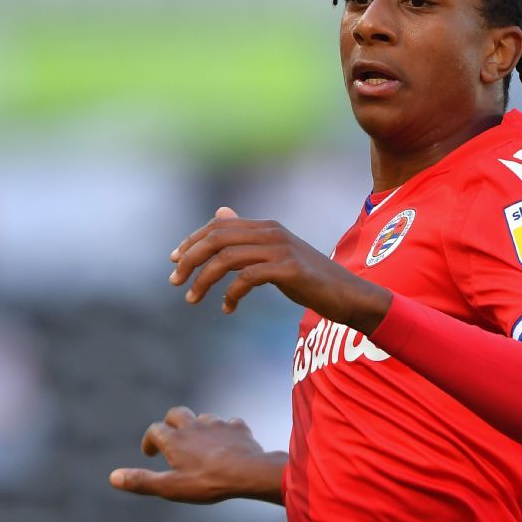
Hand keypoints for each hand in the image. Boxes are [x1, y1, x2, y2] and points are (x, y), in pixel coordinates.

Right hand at [109, 406, 285, 504]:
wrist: (247, 472)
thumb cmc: (206, 482)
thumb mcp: (170, 488)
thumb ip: (141, 481)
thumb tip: (113, 477)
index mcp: (174, 439)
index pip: (155, 430)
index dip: (150, 440)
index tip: (150, 453)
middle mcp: (194, 425)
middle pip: (177, 413)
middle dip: (171, 423)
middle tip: (172, 438)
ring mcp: (217, 424)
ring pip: (203, 418)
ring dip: (199, 427)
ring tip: (201, 444)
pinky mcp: (238, 427)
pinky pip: (230, 423)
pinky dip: (226, 431)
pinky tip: (229, 443)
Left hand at [169, 207, 391, 334]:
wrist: (347, 294)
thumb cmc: (309, 277)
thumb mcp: (274, 253)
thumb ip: (246, 236)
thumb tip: (220, 213)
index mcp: (266, 227)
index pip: (218, 226)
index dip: (192, 241)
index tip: (174, 260)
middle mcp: (272, 232)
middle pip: (217, 238)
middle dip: (190, 259)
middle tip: (175, 281)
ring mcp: (281, 249)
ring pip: (227, 259)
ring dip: (203, 280)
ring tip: (192, 299)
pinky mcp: (289, 269)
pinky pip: (247, 278)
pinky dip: (231, 294)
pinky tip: (228, 308)